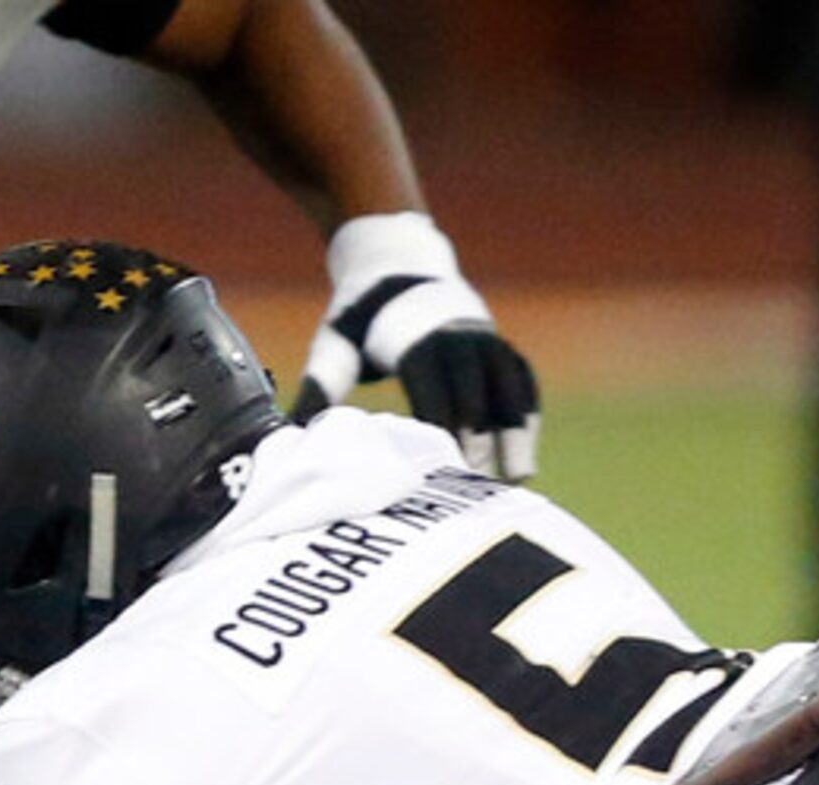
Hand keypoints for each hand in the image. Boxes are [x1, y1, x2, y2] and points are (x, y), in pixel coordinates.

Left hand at [295, 211, 538, 480]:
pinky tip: (524, 457)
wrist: (395, 264)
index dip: (441, 426)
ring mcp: (484, 338)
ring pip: (509, 386)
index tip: (442, 467)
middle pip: (476, 391)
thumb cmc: (358, 315)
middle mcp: (457, 335)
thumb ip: (320, 386)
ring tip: (516, 478)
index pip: (433, 388)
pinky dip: (526, 416)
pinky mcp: (498, 345)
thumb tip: (293, 433)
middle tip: (476, 485)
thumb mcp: (333, 345)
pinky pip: (521, 381)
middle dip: (479, 438)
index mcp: (415, 338)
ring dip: (516, 431)